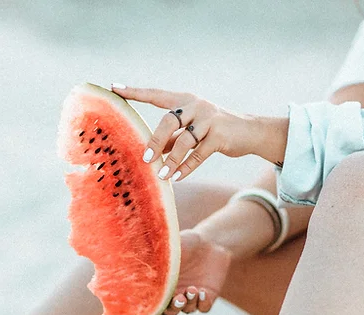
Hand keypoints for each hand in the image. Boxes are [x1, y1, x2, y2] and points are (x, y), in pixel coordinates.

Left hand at [111, 84, 261, 180]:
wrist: (249, 132)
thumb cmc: (214, 130)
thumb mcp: (191, 130)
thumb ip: (172, 137)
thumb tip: (151, 151)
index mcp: (185, 100)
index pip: (155, 95)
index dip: (135, 92)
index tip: (114, 88)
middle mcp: (196, 106)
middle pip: (169, 120)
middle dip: (155, 140)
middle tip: (145, 158)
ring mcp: (210, 119)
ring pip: (185, 140)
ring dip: (171, 160)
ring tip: (161, 175)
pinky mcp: (220, 136)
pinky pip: (199, 154)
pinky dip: (186, 167)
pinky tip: (176, 177)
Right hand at [130, 230, 232, 314]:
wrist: (212, 240)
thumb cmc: (185, 242)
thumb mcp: (168, 248)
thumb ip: (154, 259)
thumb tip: (133, 263)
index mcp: (160, 284)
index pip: (148, 306)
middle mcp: (173, 293)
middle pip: (167, 311)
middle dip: (171, 309)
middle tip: (177, 299)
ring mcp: (190, 296)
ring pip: (186, 310)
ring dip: (188, 304)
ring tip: (191, 290)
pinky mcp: (207, 296)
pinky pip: (203, 308)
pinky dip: (202, 303)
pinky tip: (202, 291)